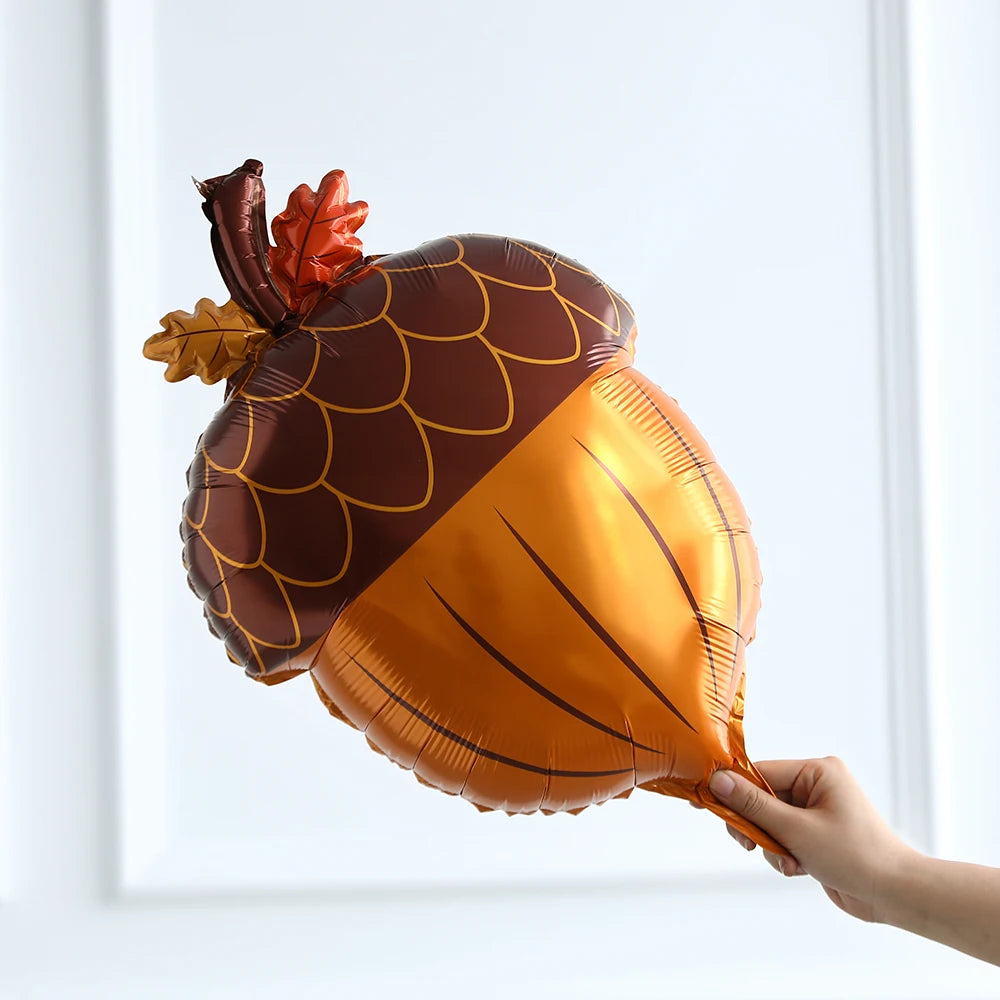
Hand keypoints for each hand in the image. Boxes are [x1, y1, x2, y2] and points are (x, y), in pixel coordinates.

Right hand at [697, 757, 916, 922]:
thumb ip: (754, 805)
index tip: (705, 800)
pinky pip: (784, 837)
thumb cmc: (855, 856)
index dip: (734, 789)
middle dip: (757, 826)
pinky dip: (784, 854)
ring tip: (789, 863)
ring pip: (770, 821)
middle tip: (749, 845)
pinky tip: (799, 868)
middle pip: (762, 798)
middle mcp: (817, 785)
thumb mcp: (797, 830)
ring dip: (772, 845)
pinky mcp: (816, 834)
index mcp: (817, 771)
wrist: (894, 895)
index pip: (761, 773)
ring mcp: (817, 810)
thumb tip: (718, 781)